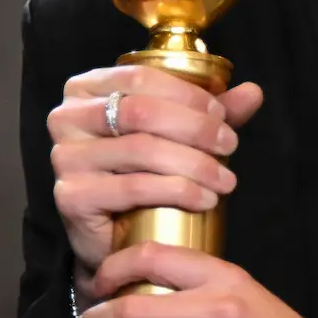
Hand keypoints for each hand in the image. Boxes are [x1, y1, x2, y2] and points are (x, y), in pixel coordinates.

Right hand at [46, 66, 264, 305]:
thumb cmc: (142, 175)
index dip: (189, 96)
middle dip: (196, 128)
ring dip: (194, 163)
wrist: (113, 239)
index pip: (141, 78)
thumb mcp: (177, 136)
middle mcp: (66, 117)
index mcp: (85, 89)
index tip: (223, 117)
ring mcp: (64, 158)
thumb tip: (253, 92)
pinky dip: (177, 191)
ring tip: (225, 179)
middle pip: (141, 112)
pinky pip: (133, 187)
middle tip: (230, 146)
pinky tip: (205, 199)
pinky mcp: (70, 196)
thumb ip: (209, 113)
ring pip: (141, 149)